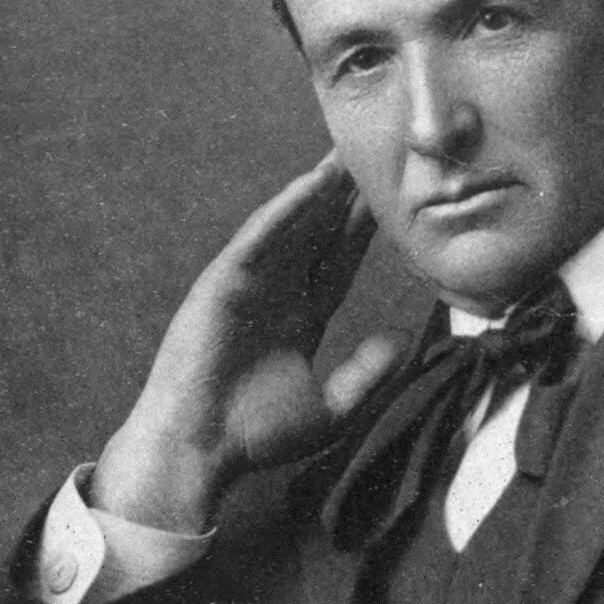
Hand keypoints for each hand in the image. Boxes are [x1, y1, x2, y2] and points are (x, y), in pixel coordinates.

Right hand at [90, 153, 402, 531]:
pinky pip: (259, 238)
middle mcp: (275, 293)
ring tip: (346, 155)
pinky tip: (312, 184)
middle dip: (344, 198)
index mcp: (300, 317)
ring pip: (291, 227)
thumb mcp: (331, 408)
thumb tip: (403, 339)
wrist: (201, 451)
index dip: (363, 231)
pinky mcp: (223, 283)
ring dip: (318, 191)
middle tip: (370, 152)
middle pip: (318, 234)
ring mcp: (247, 284)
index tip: (392, 198)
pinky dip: (285, 210)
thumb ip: (368, 373)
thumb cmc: (256, 436)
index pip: (339, 262)